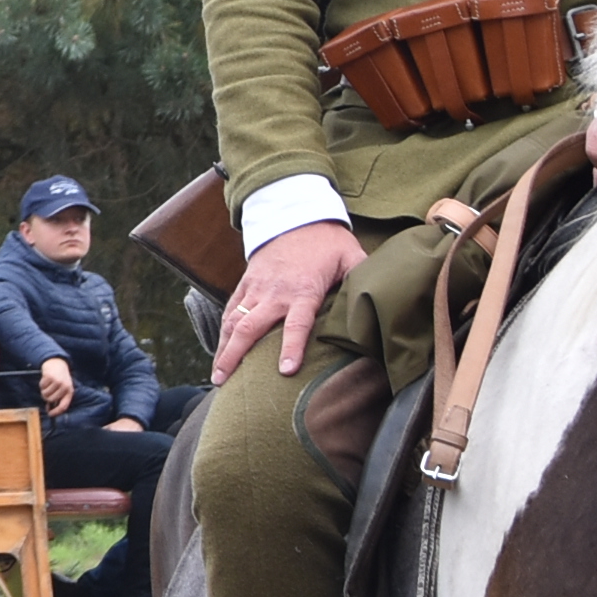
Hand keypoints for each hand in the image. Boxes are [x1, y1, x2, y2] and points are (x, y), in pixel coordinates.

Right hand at [35, 354, 75, 416]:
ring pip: (45, 393)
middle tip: (47, 392)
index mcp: (69, 391)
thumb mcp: (63, 388)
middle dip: (46, 397)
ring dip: (43, 390)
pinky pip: (42, 386)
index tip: (50, 414)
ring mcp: (57, 382)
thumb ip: (58, 397)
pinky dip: (42, 384)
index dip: (56, 412)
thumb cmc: (60, 377)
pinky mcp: (50, 377)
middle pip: (51, 400)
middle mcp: (64, 387)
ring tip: (47, 385)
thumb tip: (49, 409)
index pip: (63, 406)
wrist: (57, 363)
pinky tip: (46, 379)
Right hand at [215, 220, 366, 381]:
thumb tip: (379, 304)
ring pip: (234, 321)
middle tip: (222, 382)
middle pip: (250, 328)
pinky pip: (231, 309)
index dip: (291, 347)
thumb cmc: (328, 241)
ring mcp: (257, 288)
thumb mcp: (352, 257)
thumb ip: (363, 280)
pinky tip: (220, 350)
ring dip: (223, 348)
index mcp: (303, 290)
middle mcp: (275, 292)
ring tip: (217, 375)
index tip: (285, 371)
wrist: (295, 214)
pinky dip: (222, 331)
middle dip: (235, 355)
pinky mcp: (247, 283)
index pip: (297, 324)